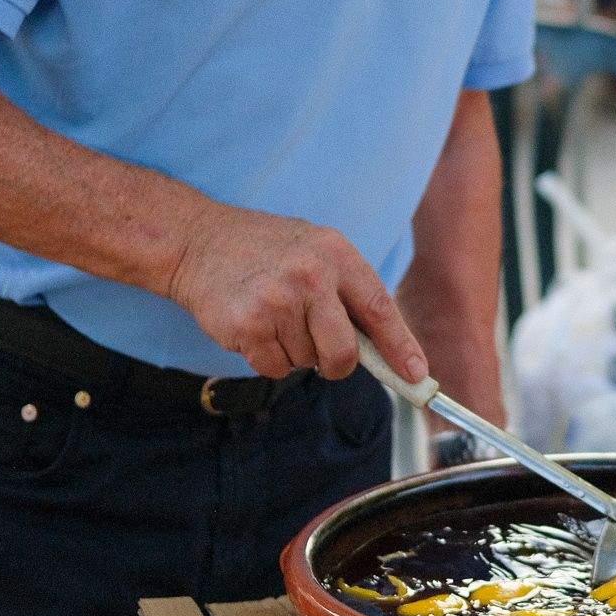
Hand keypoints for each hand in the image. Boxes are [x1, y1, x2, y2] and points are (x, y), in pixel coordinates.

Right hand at [165, 200, 426, 382]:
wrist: (197, 240)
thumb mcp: (315, 251)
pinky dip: (266, 358)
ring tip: (273, 315)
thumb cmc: (264, 250)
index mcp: (336, 253)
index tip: (417, 375)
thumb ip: (347, 292)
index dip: (401, 346)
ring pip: (305, 362)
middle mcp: (311, 275)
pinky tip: (254, 326)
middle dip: (336, 364)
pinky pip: (274, 368)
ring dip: (292, 352)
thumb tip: (384, 349)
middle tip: (322, 354)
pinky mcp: (248, 325)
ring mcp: (278, 300)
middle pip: (344, 352)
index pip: (380, 308)